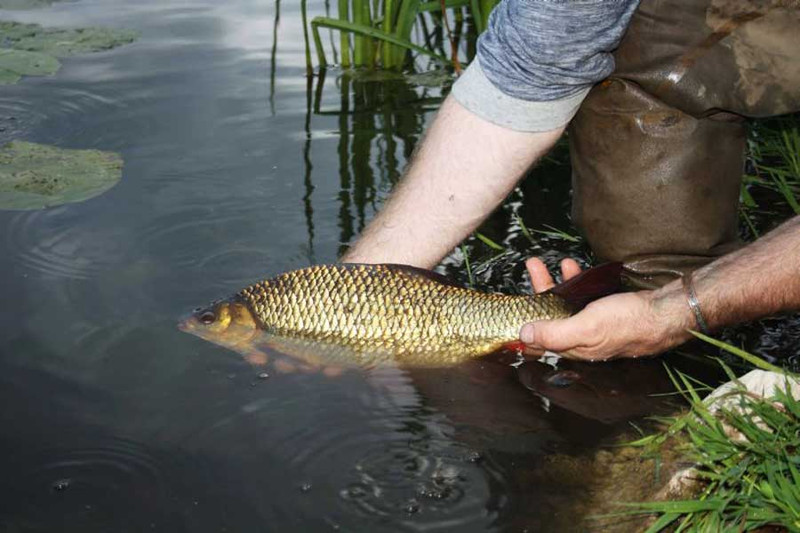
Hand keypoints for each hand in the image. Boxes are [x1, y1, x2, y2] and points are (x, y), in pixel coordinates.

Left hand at [519, 258, 693, 360]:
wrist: (668, 311)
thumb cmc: (630, 322)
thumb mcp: (587, 328)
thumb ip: (554, 333)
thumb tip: (523, 334)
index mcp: (573, 348)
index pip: (538, 341)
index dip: (522, 324)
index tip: (509, 306)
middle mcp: (580, 338)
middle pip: (549, 316)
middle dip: (537, 291)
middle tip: (532, 265)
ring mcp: (592, 324)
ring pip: (564, 303)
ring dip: (553, 282)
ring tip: (545, 262)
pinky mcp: (604, 311)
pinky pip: (581, 296)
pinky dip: (574, 282)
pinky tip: (573, 267)